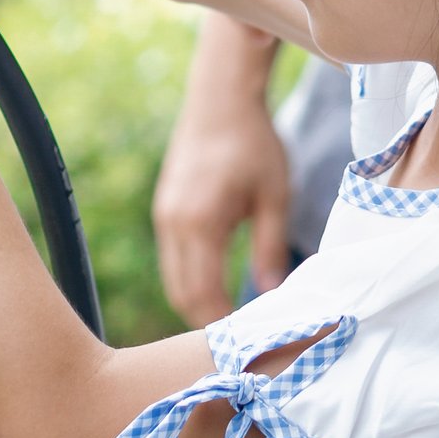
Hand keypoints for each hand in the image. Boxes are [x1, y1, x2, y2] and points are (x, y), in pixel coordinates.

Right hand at [152, 18, 297, 322]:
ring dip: (196, 301)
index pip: (203, 294)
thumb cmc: (254, 143)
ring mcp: (163, 216)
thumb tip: (272, 293)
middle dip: (206, 320)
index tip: (248, 341)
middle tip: (240, 339)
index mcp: (200, 224)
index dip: (223, 323)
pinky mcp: (165, 208)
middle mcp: (173, 224)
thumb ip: (272, 249)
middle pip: (181, 294)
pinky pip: (172, 258)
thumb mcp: (274, 197)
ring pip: (173, 279)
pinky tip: (216, 284)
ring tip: (230, 318)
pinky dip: (191, 278)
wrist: (221, 97)